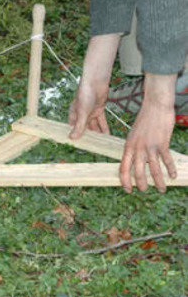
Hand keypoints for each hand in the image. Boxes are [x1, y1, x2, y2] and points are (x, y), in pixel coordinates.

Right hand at [68, 34, 120, 137]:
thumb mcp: (82, 112)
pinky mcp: (98, 109)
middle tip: (93, 148)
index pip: (73, 128)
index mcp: (73, 114)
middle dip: (89, 137)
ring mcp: (90, 112)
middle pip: (84, 128)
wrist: (96, 81)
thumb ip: (79, 126)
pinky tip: (106, 135)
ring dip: (97, 133)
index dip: (76, 137)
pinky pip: (101, 121)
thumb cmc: (85, 93)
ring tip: (102, 143)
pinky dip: (103, 127)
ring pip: (93, 126)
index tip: (81, 146)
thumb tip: (72, 138)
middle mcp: (80, 114)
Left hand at [120, 73, 177, 192]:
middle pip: (137, 172)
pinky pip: (166, 160)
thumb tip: (136, 160)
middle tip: (144, 190)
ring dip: (158, 181)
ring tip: (161, 189)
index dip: (124, 180)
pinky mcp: (162, 143)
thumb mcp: (134, 135)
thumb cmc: (145, 120)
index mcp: (128, 146)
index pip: (123, 167)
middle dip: (141, 184)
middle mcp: (137, 148)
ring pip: (153, 169)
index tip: (127, 189)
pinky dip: (170, 169)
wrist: (155, 106)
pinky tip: (173, 176)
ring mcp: (150, 146)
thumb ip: (134, 148)